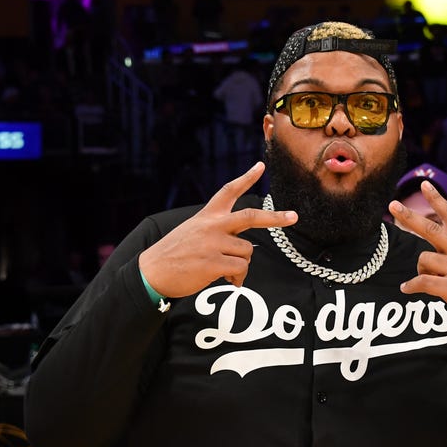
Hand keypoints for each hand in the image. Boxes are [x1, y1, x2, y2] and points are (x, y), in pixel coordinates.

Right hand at [138, 162, 296, 297]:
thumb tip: (243, 250)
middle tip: (294, 217)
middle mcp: (212, 226)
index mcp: (207, 216)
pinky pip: (240, 270)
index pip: (228, 191)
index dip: (246, 178)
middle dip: (275, 218)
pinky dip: (238, 279)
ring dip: (241, 265)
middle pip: (250, 216)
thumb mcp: (192, 231)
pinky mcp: (213, 263)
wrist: (152, 271)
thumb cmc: (174, 254)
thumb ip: (217, 232)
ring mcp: (213, 243)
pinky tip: (227, 281)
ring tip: (225, 271)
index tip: (261, 166)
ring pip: (247, 251)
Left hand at [392, 181, 446, 335]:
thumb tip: (442, 253)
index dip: (437, 198)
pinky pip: (423, 283)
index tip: (424, 184)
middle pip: (431, 229)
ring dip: (420, 269)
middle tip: (392, 205)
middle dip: (409, 216)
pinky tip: (406, 289)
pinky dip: (411, 286)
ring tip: (424, 279)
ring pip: (424, 259)